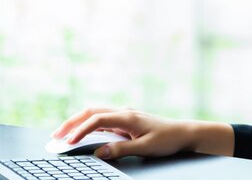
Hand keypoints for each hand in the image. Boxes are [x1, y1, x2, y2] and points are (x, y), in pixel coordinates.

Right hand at [51, 107, 230, 159]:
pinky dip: (88, 125)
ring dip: (78, 122)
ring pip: (95, 113)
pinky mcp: (127, 121)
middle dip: (71, 122)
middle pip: (91, 112)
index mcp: (128, 117)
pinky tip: (81, 134)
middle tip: (55, 135)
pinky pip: (103, 119)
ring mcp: (125, 115)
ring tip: (63, 134)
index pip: (97, 120)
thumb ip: (121, 149)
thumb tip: (99, 152)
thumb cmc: (167, 139)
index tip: (68, 142)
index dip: (80, 131)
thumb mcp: (145, 148)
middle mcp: (125, 112)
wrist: (184, 133)